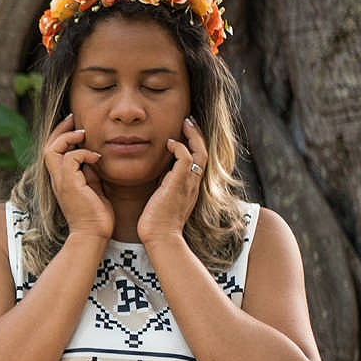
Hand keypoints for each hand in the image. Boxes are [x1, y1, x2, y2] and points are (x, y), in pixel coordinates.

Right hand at [43, 113, 115, 240]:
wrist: (93, 236)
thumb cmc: (96, 217)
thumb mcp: (94, 188)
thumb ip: (90, 172)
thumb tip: (93, 158)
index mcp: (61, 180)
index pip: (53, 152)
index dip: (61, 135)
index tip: (76, 126)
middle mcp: (57, 180)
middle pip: (47, 146)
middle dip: (60, 129)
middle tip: (75, 120)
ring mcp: (61, 182)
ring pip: (53, 149)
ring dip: (70, 138)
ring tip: (84, 135)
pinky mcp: (69, 185)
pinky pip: (70, 158)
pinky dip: (83, 153)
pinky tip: (97, 158)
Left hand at [138, 116, 207, 244]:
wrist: (160, 238)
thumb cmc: (157, 224)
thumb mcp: (162, 199)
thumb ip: (164, 185)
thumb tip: (159, 174)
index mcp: (190, 188)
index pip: (198, 162)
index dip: (194, 146)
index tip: (186, 133)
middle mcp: (193, 185)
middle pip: (204, 154)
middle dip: (197, 136)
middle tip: (189, 121)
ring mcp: (188, 185)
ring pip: (200, 154)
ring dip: (193, 137)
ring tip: (185, 124)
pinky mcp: (179, 185)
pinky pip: (186, 160)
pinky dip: (180, 148)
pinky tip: (169, 144)